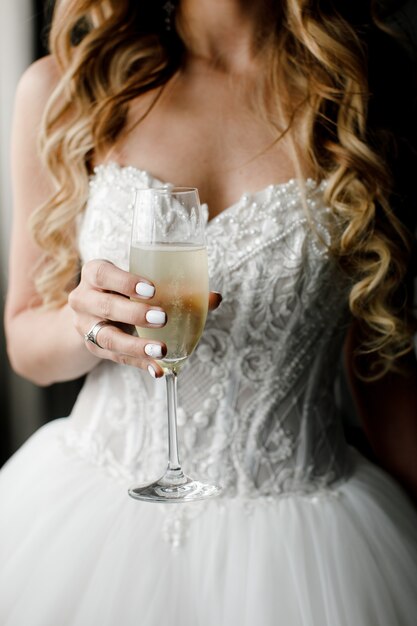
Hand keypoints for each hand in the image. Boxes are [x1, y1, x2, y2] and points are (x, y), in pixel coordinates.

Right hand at [68, 259, 221, 377]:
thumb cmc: (123, 291)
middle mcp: (84, 299)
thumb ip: (176, 287)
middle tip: (163, 318)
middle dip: (134, 314)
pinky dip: (139, 363)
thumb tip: (214, 298)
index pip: (102, 273)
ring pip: (107, 337)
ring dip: (136, 345)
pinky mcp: (94, 348)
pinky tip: (157, 369)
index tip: (152, 290)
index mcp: (95, 274)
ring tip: (161, 351)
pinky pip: (117, 358)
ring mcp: (86, 326)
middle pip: (105, 306)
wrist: (91, 313)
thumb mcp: (140, 283)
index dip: (125, 281)